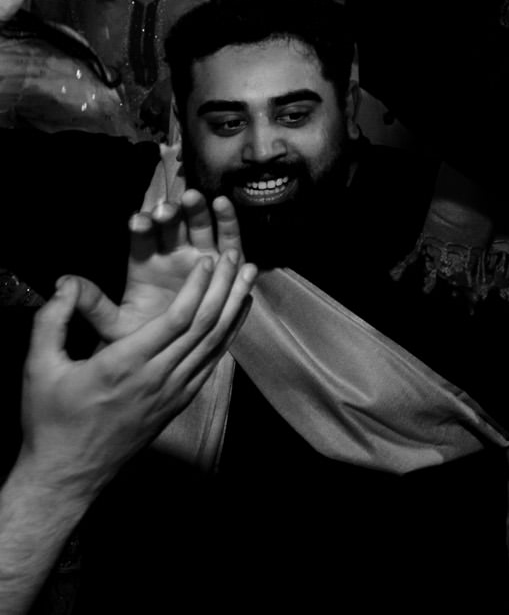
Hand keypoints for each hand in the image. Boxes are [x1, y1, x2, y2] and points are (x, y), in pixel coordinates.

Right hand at [17, 256, 256, 496]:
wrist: (68, 471)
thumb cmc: (52, 420)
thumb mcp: (40, 368)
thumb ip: (51, 321)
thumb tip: (65, 283)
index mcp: (125, 365)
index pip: (177, 319)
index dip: (198, 287)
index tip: (207, 260)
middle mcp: (157, 378)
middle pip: (205, 326)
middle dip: (224, 287)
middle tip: (238, 256)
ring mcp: (173, 393)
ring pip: (215, 343)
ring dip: (234, 306)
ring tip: (249, 275)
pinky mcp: (179, 402)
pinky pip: (211, 362)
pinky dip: (229, 334)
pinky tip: (238, 314)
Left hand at [108, 190, 244, 346]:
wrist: (175, 356)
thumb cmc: (144, 338)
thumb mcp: (115, 324)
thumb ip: (93, 304)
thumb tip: (63, 282)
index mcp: (145, 265)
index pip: (142, 240)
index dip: (141, 228)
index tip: (137, 222)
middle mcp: (173, 255)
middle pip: (172, 226)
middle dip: (170, 214)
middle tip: (166, 209)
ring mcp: (200, 255)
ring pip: (200, 226)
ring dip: (198, 211)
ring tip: (195, 198)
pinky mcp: (225, 261)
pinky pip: (229, 239)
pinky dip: (227, 221)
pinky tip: (222, 205)